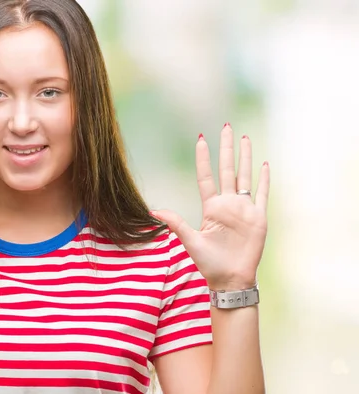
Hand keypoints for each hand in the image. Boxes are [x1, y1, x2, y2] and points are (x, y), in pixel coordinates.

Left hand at [154, 124, 269, 289]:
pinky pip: (262, 194)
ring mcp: (244, 209)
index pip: (206, 177)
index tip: (200, 139)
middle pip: (227, 169)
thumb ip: (176, 223)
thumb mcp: (190, 241)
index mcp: (211, 207)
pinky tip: (264, 164)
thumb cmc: (209, 263)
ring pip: (246, 176)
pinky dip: (264, 179)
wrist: (230, 279)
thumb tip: (152, 211)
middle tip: (226, 126)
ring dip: (245, 157)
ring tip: (245, 138)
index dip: (203, 159)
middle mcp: (228, 204)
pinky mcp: (258, 217)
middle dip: (227, 148)